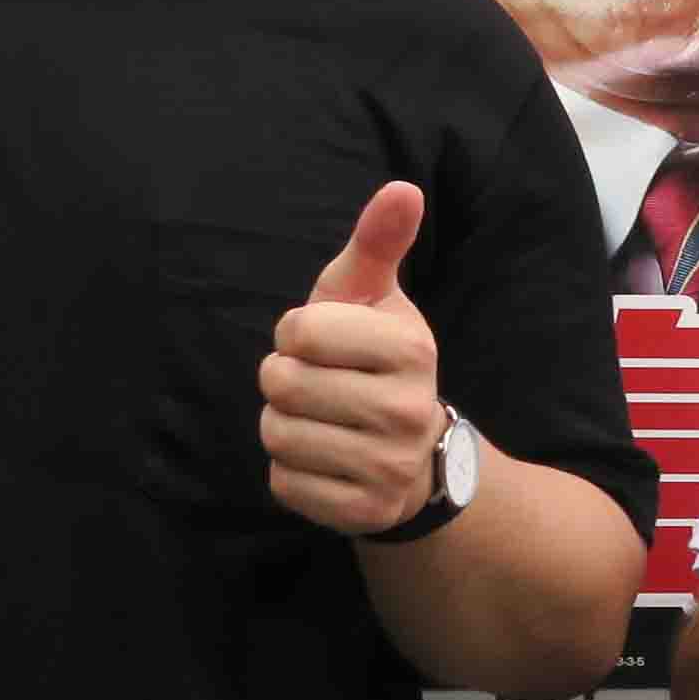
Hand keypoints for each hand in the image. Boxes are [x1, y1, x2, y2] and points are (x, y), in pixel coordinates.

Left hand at [263, 182, 444, 534]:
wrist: (419, 459)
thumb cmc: (377, 361)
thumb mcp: (377, 298)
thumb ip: (378, 243)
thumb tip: (402, 187)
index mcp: (411, 349)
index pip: (302, 331)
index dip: (296, 333)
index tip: (321, 343)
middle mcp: (408, 411)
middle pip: (284, 385)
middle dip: (283, 381)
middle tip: (314, 385)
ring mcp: (389, 468)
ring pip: (279, 436)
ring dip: (282, 426)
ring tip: (317, 421)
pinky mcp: (365, 512)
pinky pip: (284, 484)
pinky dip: (289, 471)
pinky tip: (322, 460)